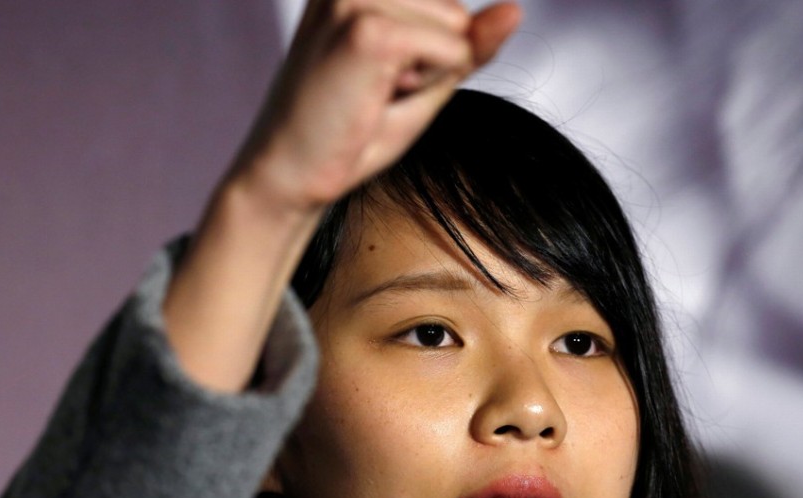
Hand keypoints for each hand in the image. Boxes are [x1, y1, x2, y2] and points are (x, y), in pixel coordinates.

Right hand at [164, 0, 519, 391]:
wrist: (288, 176)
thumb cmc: (345, 132)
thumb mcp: (420, 79)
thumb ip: (467, 43)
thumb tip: (514, 11)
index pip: (446, 6)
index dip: (432, 52)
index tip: (377, 76)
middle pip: (457, 13)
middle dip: (434, 60)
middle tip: (372, 91)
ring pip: (458, 31)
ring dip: (429, 76)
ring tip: (371, 95)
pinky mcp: (369, 32)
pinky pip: (452, 54)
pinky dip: (427, 89)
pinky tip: (373, 100)